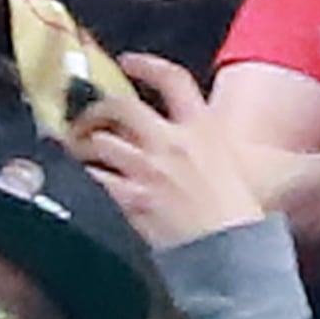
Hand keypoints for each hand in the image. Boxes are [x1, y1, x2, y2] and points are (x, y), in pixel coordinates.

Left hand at [71, 55, 264, 247]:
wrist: (233, 256)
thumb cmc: (241, 218)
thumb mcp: (232, 166)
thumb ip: (205, 146)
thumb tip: (190, 140)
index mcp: (203, 130)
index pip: (172, 80)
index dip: (146, 65)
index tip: (127, 62)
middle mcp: (172, 142)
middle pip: (121, 106)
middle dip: (98, 108)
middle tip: (86, 116)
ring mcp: (149, 170)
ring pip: (101, 142)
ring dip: (85, 145)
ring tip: (78, 150)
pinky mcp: (132, 198)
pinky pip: (97, 178)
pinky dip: (87, 176)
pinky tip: (84, 178)